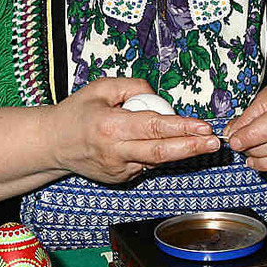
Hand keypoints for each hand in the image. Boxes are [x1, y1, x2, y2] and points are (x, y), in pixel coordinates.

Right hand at [49, 77, 219, 184]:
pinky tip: (153, 144)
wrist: (53, 143)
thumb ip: (135, 87)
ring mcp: (118, 169)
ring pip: (156, 161)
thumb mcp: (102, 88)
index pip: (154, 128)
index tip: (203, 127)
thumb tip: (161, 100)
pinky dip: (155, 154)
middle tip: (214, 143)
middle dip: (192, 148)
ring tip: (198, 141)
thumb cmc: (77, 112)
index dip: (182, 128)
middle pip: (161, 153)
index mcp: (110, 126)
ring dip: (178, 151)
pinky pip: (146, 164)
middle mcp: (115, 152)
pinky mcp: (120, 178)